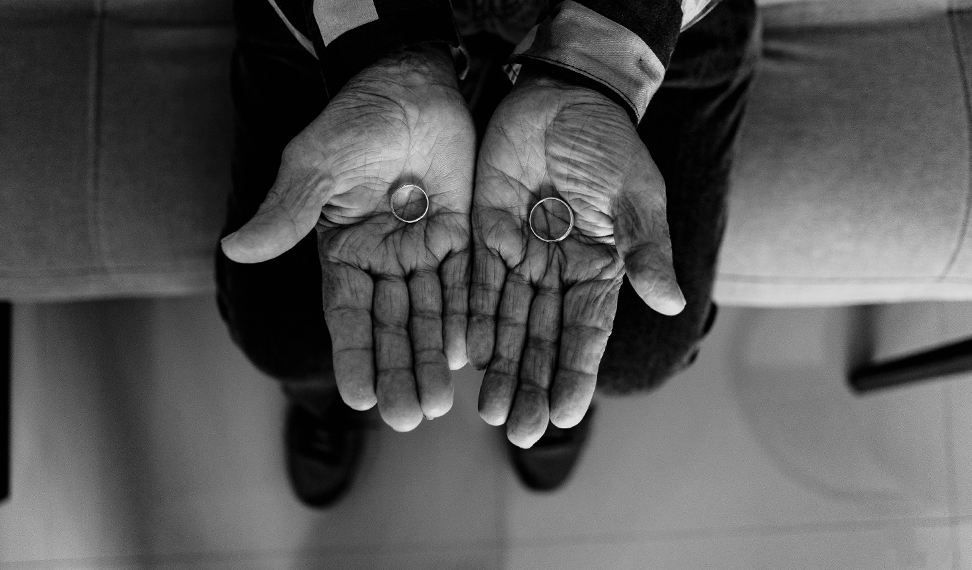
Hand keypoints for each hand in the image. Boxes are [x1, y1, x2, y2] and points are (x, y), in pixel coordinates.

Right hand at [221, 45, 474, 431]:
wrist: (410, 82)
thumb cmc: (353, 119)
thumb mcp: (315, 165)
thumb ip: (287, 213)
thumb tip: (236, 249)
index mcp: (342, 251)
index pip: (345, 315)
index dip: (353, 356)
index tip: (360, 397)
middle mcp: (382, 259)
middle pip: (390, 326)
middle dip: (398, 371)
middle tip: (409, 418)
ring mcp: (422, 249)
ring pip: (429, 314)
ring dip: (433, 358)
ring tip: (439, 404)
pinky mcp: (461, 235)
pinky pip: (465, 283)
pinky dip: (467, 317)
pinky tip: (471, 354)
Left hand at [468, 70, 685, 447]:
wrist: (561, 94)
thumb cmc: (608, 142)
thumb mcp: (637, 193)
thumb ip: (648, 248)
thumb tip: (671, 302)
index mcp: (600, 267)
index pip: (588, 332)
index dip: (576, 373)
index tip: (565, 416)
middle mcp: (559, 271)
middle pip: (544, 339)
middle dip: (531, 385)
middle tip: (516, 430)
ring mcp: (521, 255)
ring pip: (508, 321)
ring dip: (500, 366)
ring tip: (488, 410)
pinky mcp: (485, 234)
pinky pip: (477, 285)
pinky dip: (472, 319)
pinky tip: (466, 355)